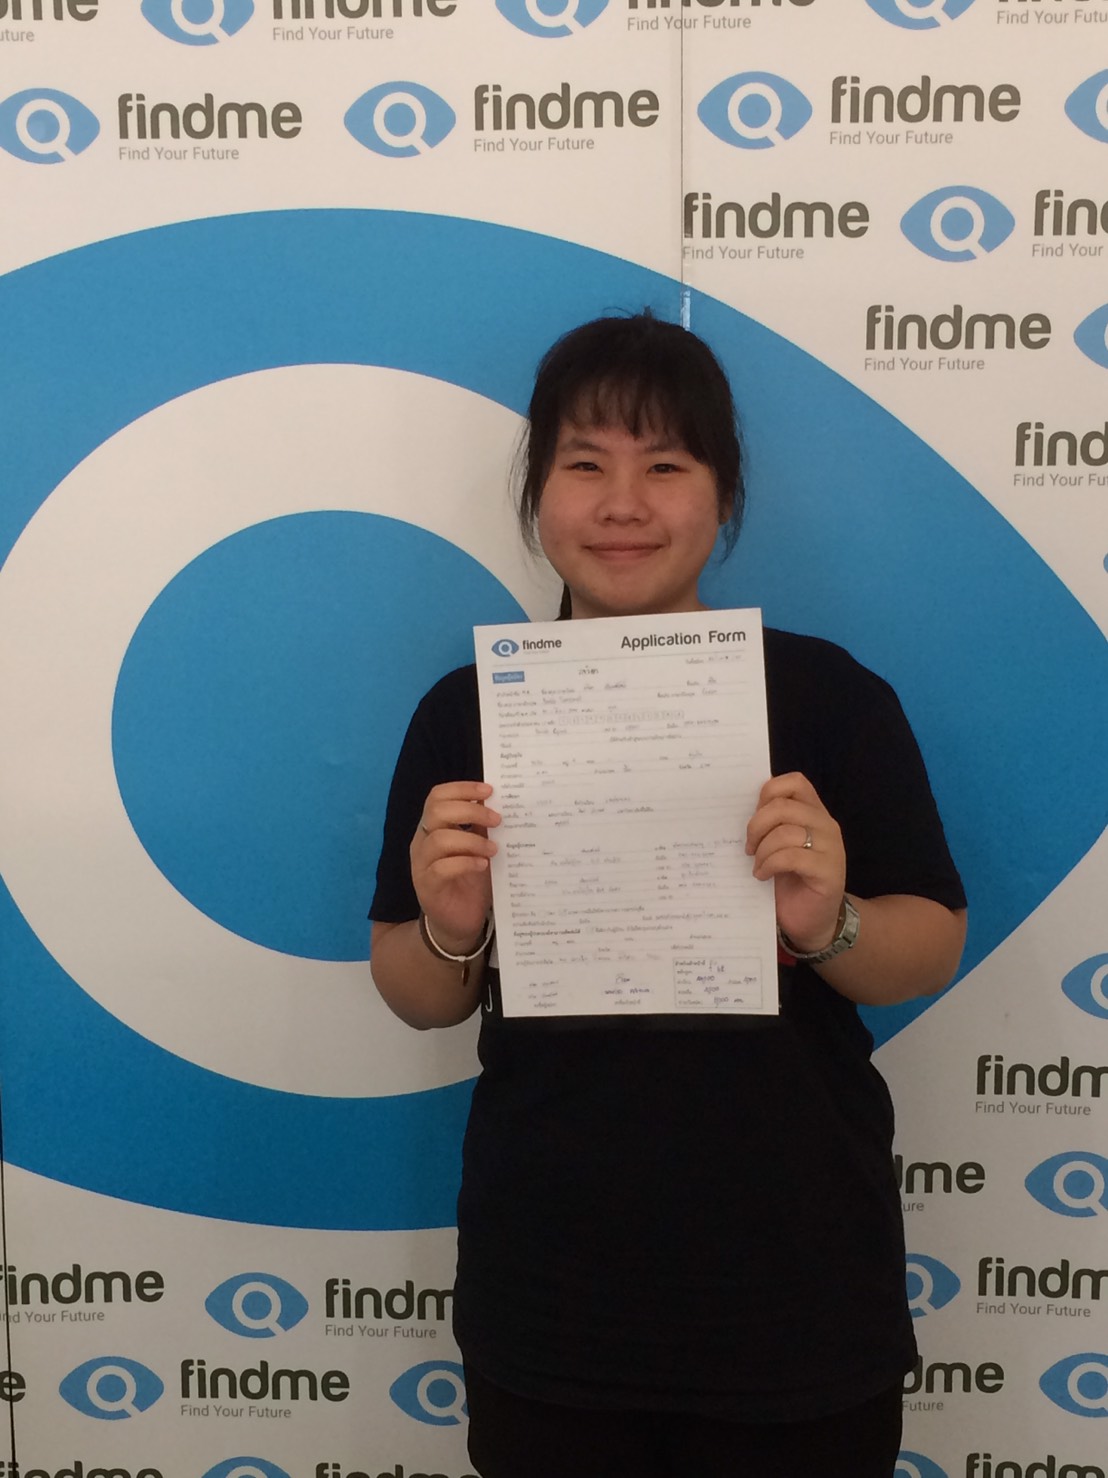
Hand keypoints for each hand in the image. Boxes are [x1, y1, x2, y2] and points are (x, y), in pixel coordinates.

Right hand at [411, 781, 499, 953]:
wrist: (459, 922)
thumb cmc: (470, 881)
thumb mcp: (479, 848)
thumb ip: (482, 827)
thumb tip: (498, 801)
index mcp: (432, 827)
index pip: (437, 796)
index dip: (462, 788)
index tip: (489, 791)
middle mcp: (422, 842)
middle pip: (436, 812)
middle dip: (470, 811)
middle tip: (497, 820)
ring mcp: (421, 864)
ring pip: (439, 839)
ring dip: (472, 840)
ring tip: (494, 849)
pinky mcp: (427, 886)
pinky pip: (441, 868)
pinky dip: (465, 862)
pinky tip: (482, 865)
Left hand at [746, 772, 845, 952]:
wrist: (812, 921)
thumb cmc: (790, 881)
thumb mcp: (777, 845)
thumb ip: (770, 823)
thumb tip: (738, 804)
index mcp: (814, 812)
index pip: (794, 782)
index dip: (768, 793)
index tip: (753, 815)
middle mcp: (826, 825)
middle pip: (783, 806)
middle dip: (756, 825)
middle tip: (748, 847)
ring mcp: (831, 848)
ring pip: (786, 832)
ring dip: (762, 849)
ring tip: (757, 864)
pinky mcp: (828, 872)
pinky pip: (792, 857)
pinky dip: (770, 865)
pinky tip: (762, 875)